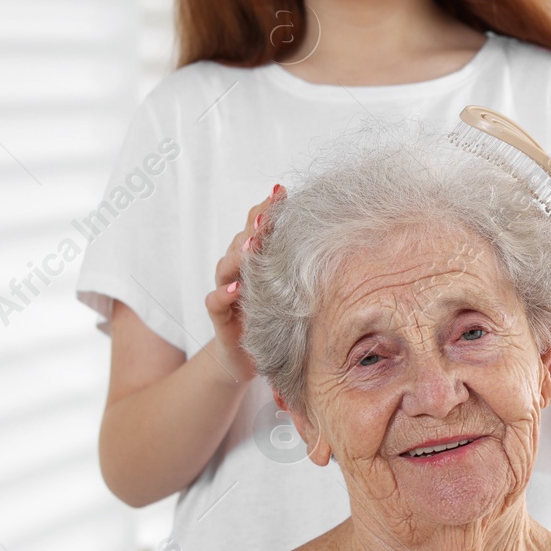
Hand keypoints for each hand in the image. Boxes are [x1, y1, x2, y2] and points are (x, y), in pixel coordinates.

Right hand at [203, 184, 285, 383]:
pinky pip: (216, 301)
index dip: (266, 208)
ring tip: (253, 248)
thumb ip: (300, 263)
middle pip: (241, 240)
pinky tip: (237, 290)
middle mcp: (239, 269)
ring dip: (239, 256)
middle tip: (267, 215)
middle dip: (254, 226)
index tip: (281, 192)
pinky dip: (225, 294)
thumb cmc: (278, 318)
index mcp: (257, 258)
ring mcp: (227, 291)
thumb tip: (334, 233)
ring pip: (226, 265)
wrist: (252, 359)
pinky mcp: (220, 317)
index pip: (258, 226)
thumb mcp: (293, 288)